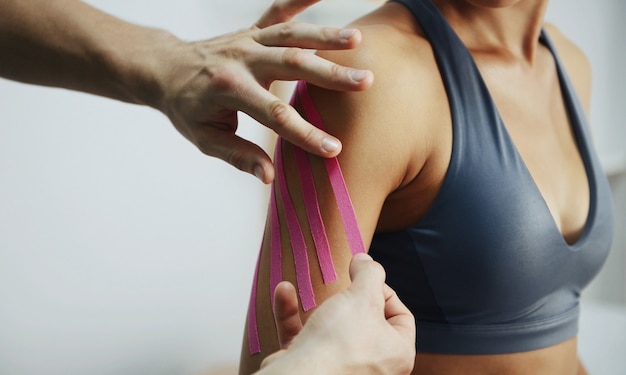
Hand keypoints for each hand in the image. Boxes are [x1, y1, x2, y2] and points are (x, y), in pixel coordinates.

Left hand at [156, 0, 372, 182]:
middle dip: (330, 75)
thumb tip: (270, 176)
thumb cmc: (187, 109)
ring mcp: (248, 40)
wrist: (164, 69)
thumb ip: (239, 155)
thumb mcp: (205, 138)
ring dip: (325, 36)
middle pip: (292, 65)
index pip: (274, 115)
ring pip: (292, 35)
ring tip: (358, 40)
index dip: (305, 134)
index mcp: (229, 89)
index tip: (334, 149)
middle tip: (365, 82)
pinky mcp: (252, 29)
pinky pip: (278, 10)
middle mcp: (241, 59)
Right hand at [259, 253, 415, 374]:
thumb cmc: (339, 346)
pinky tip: (284, 292)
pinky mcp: (311, 369)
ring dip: (316, 304)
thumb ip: (369, 273)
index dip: (385, 291)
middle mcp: (373, 366)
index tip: (364, 281)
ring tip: (310, 287)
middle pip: (365, 321)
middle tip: (340, 286)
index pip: (401, 316)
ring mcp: (341, 369)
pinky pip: (304, 338)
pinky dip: (293, 316)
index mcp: (397, 353)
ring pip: (331, 329)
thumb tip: (366, 261)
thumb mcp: (363, 296)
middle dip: (348, 298)